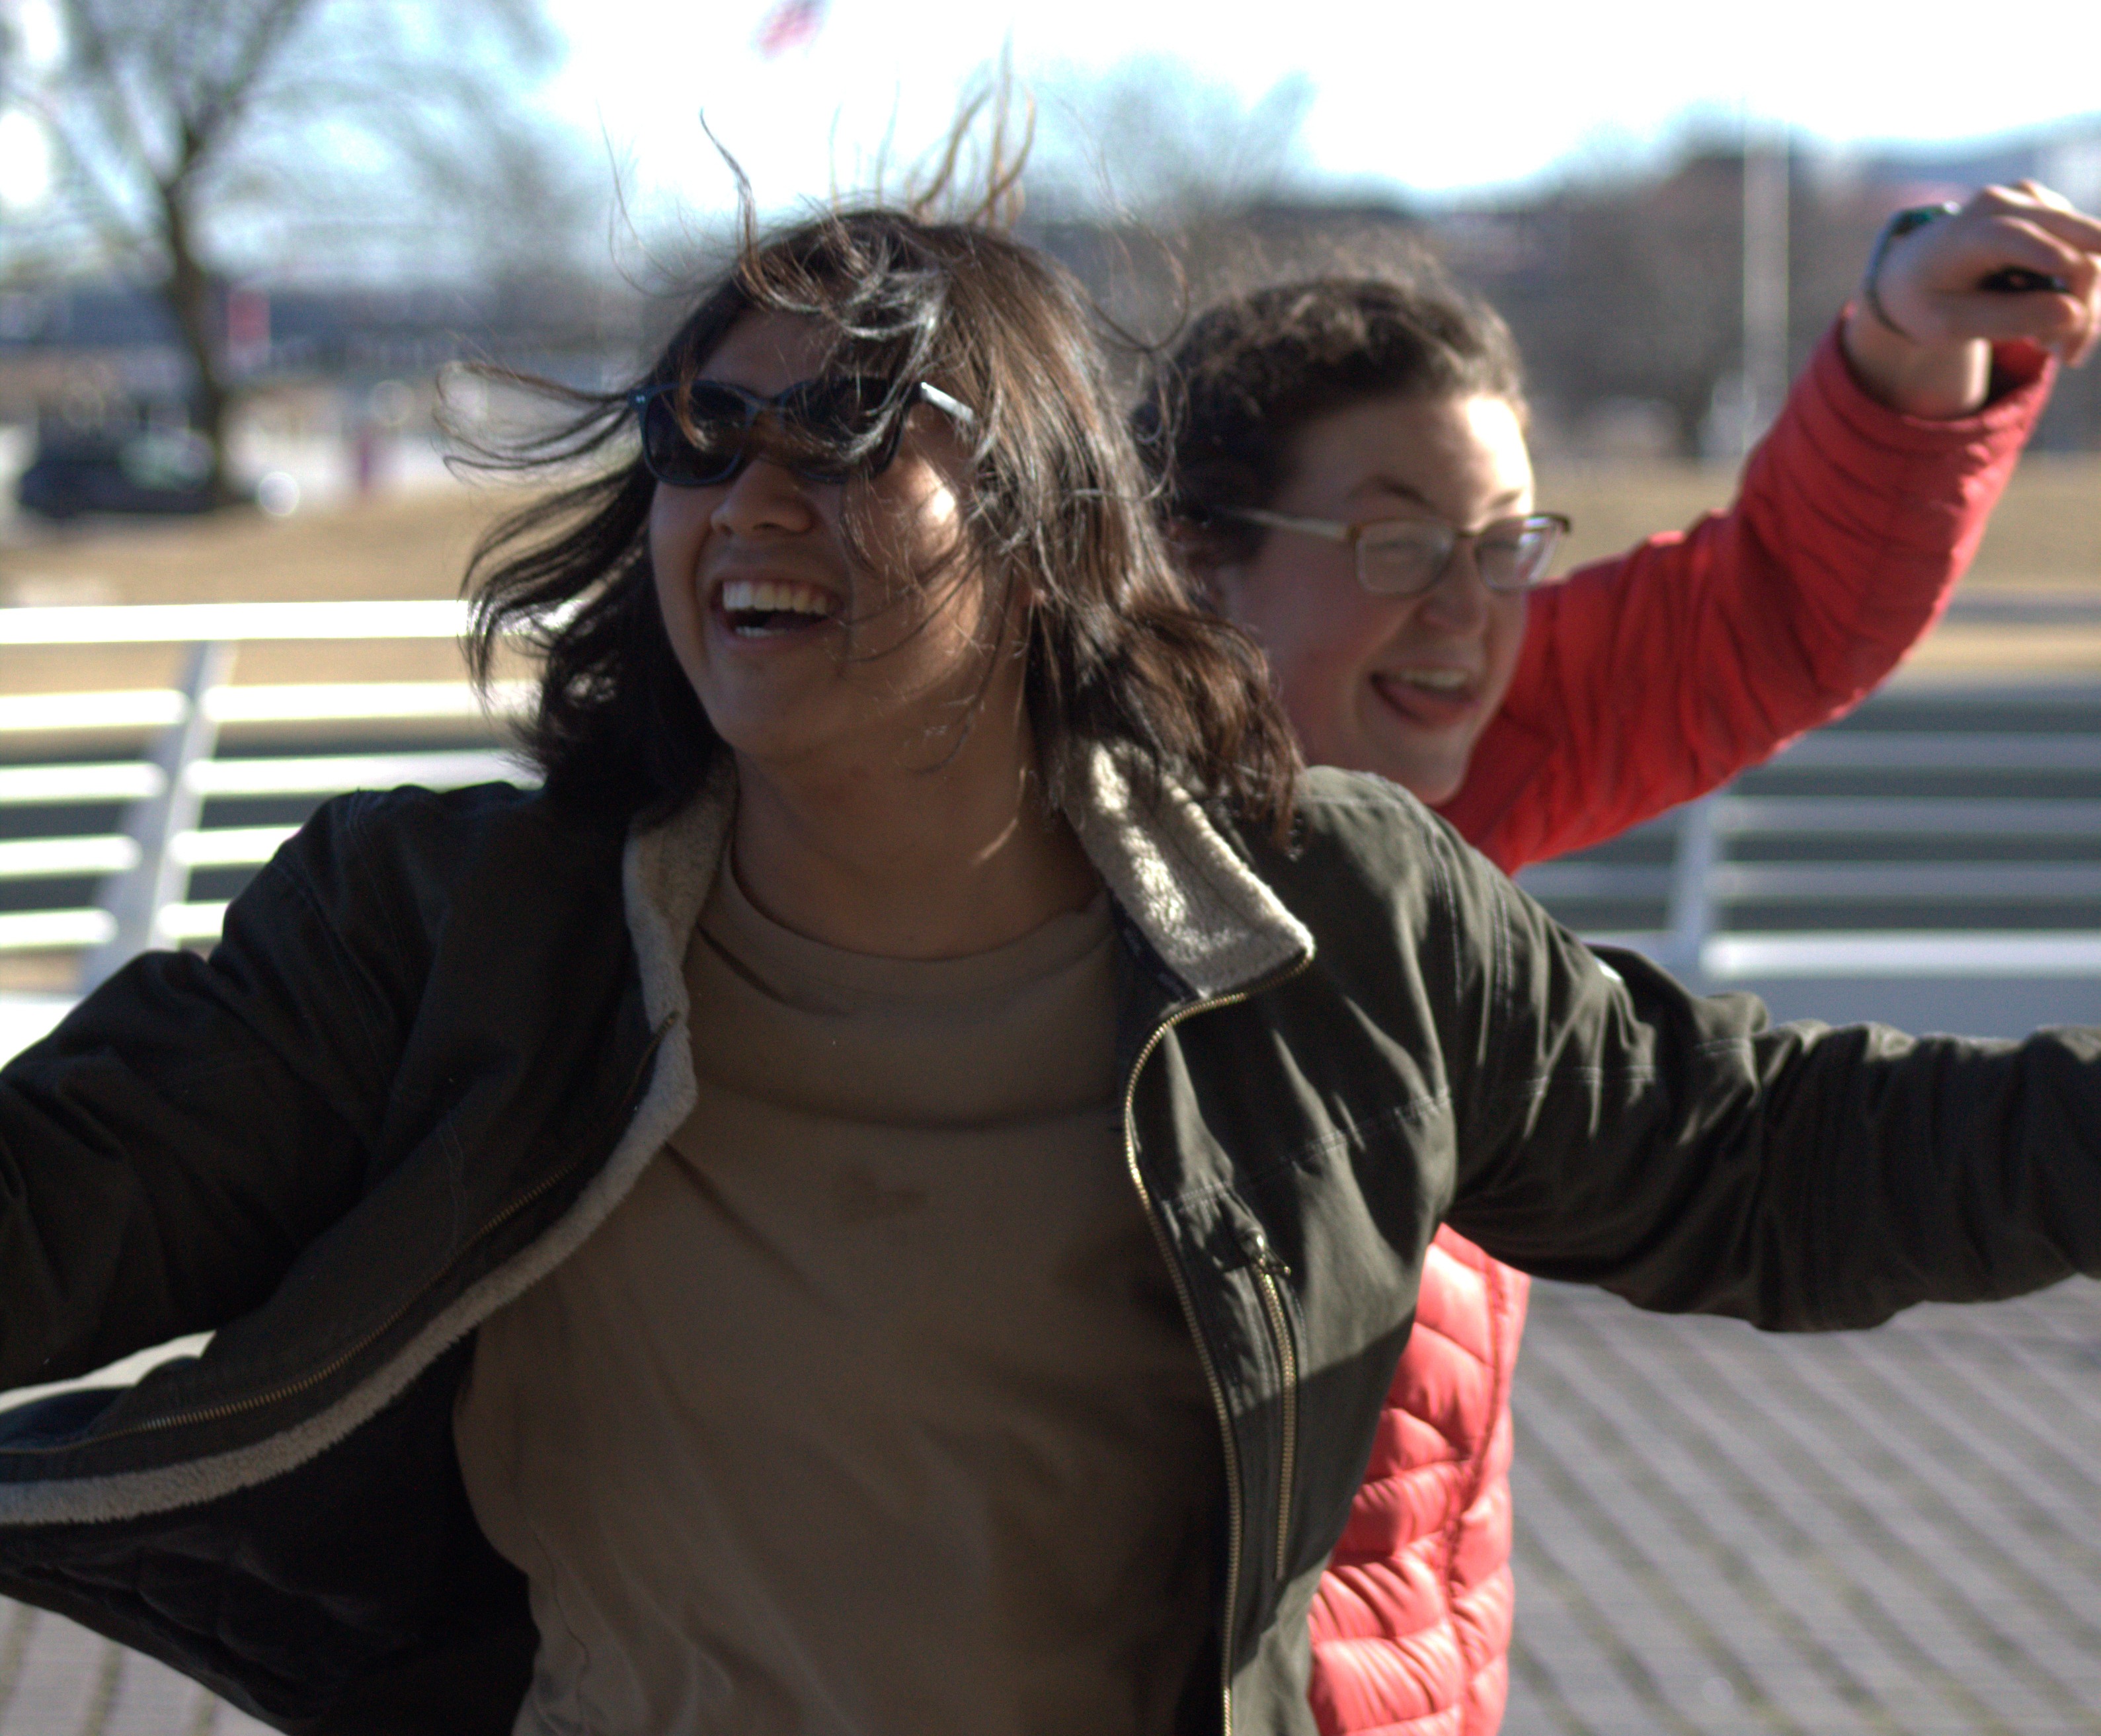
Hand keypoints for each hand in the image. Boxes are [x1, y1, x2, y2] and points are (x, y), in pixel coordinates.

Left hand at [1843, 181, 2100, 417]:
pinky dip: (2080, 293)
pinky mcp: (2055, 213)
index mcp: (1969, 230)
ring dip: (2083, 305)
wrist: (1915, 270)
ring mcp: (2038, 203)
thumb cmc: (1928, 300)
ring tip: (2045, 343)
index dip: (2049, 261)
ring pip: (2094, 254)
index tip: (2074, 304)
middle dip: (2084, 305)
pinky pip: (2091, 254)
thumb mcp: (1948, 325)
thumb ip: (2005, 319)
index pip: (2015, 239)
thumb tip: (2074, 312)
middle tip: (2066, 356)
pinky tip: (2050, 319)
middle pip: (2076, 247)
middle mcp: (2010, 203)